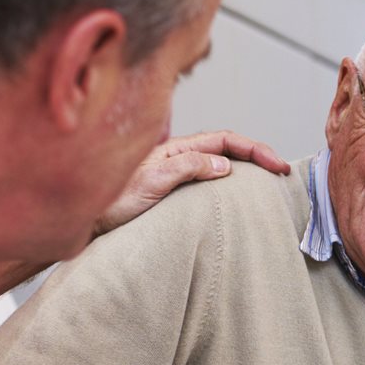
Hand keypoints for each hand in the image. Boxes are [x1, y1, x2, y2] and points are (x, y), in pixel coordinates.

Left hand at [93, 130, 288, 234]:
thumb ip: (187, 168)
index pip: (225, 139)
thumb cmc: (108, 203)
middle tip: (282, 173)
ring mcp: (174, 177)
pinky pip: (207, 187)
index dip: (255, 149)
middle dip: (257, 157)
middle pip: (226, 150)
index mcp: (175, 149)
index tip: (278, 165)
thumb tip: (226, 164)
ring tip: (266, 186)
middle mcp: (176, 159)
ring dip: (245, 172)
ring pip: (218, 167)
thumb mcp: (151, 181)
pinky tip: (235, 203)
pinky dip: (228, 190)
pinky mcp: (170, 197)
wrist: (82, 224)